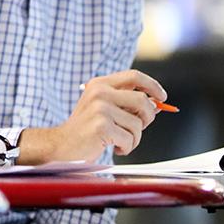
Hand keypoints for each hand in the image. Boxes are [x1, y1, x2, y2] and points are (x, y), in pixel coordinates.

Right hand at [18, 69, 165, 162]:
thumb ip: (127, 104)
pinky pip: (130, 138)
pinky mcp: (102, 126)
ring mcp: (100, 109)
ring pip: (138, 123)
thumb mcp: (104, 110)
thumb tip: (156, 104)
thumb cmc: (84, 130)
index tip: (162, 97)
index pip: (134, 76)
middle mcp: (99, 93)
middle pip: (142, 100)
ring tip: (120, 141)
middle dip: (147, 118)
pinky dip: (127, 147)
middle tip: (139, 127)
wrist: (61, 146)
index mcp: (99, 84)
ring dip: (134, 138)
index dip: (152, 86)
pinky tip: (114, 147)